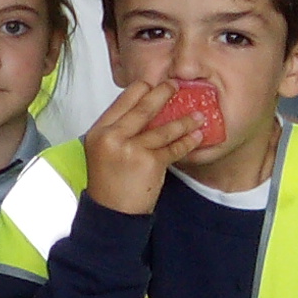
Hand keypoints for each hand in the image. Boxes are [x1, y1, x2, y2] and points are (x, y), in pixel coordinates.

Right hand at [77, 78, 208, 216]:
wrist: (111, 213)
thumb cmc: (109, 182)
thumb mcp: (103, 150)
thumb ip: (119, 130)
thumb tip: (146, 109)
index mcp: (99, 131)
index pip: (123, 100)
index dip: (142, 89)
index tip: (154, 84)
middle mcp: (113, 137)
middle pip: (143, 107)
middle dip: (163, 93)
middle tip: (177, 85)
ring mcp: (132, 149)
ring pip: (163, 128)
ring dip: (184, 120)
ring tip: (199, 115)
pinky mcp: (149, 163)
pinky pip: (173, 148)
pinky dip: (187, 142)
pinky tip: (197, 136)